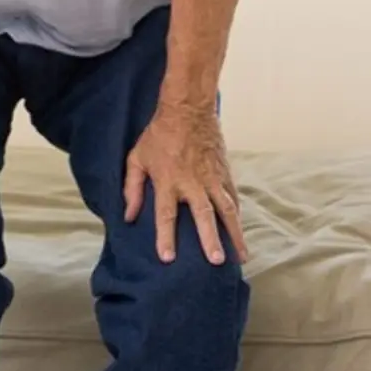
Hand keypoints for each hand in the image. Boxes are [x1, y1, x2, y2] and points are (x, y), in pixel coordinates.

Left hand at [123, 103, 246, 265]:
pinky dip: (238, 216)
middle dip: (210, 238)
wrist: (187, 109)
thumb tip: (129, 216)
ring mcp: (212, 177)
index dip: (165, 237)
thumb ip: (132, 188)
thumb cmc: (158, 135)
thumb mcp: (136, 158)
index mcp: (168, 180)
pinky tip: (240, 231)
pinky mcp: (225, 172)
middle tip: (217, 261)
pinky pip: (233, 197)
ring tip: (241, 257)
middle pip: (203, 214)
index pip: (165, 214)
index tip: (168, 258)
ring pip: (227, 209)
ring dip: (234, 233)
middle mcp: (192, 181)